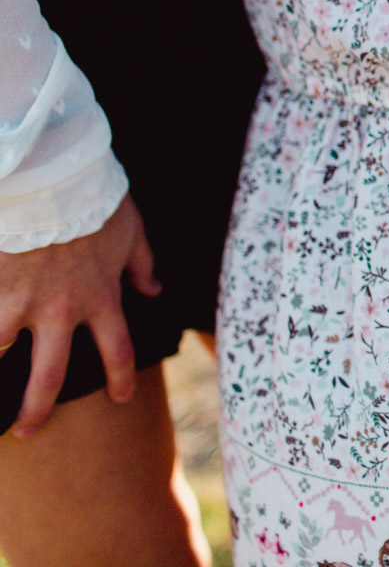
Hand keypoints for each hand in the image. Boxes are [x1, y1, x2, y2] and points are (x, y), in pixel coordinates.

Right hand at [0, 196, 158, 436]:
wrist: (53, 179)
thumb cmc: (96, 200)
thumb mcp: (132, 230)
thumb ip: (143, 264)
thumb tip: (154, 291)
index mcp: (102, 298)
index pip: (117, 351)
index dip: (121, 378)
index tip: (121, 397)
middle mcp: (61, 310)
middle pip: (49, 375)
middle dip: (37, 407)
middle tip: (30, 427)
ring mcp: (20, 302)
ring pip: (0, 354)